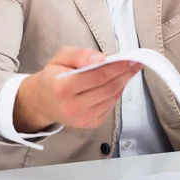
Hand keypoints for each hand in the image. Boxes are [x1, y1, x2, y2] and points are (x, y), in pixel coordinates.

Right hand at [14, 47, 142, 132]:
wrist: (43, 102)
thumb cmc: (54, 76)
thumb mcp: (61, 57)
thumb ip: (80, 54)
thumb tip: (101, 58)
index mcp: (62, 88)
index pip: (97, 76)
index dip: (117, 67)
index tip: (131, 58)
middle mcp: (72, 107)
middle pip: (108, 88)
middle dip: (125, 74)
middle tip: (137, 62)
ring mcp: (82, 118)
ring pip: (112, 97)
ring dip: (123, 82)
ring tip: (129, 70)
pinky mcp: (90, 124)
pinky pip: (110, 105)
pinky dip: (116, 92)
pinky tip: (117, 82)